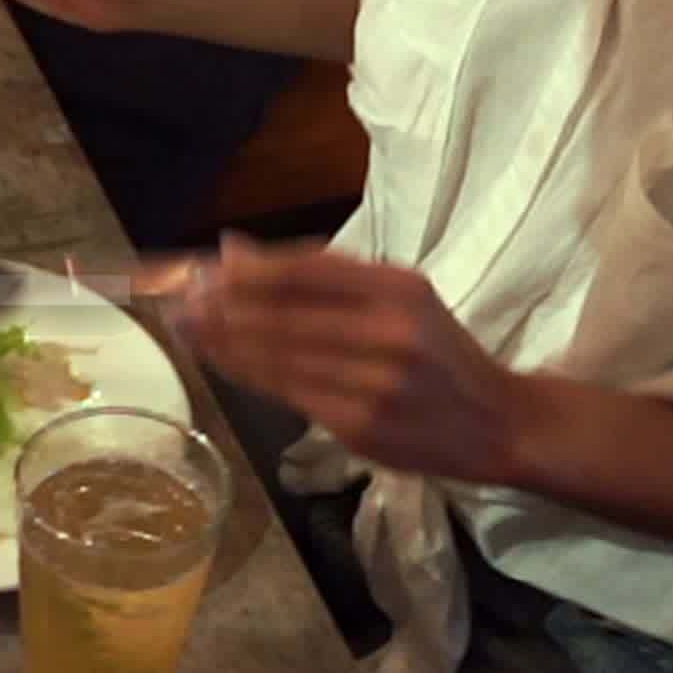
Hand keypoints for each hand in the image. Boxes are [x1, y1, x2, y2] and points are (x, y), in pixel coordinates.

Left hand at [167, 240, 533, 483]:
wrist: (499, 423)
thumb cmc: (439, 356)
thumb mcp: (399, 297)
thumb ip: (320, 274)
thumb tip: (232, 249)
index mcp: (397, 287)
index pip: (301, 269)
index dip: (241, 270)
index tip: (196, 269)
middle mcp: (387, 328)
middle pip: (280, 311)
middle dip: (218, 305)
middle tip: (172, 300)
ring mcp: (373, 379)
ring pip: (276, 354)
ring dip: (221, 340)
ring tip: (183, 326)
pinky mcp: (359, 423)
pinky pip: (287, 393)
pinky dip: (246, 373)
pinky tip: (219, 362)